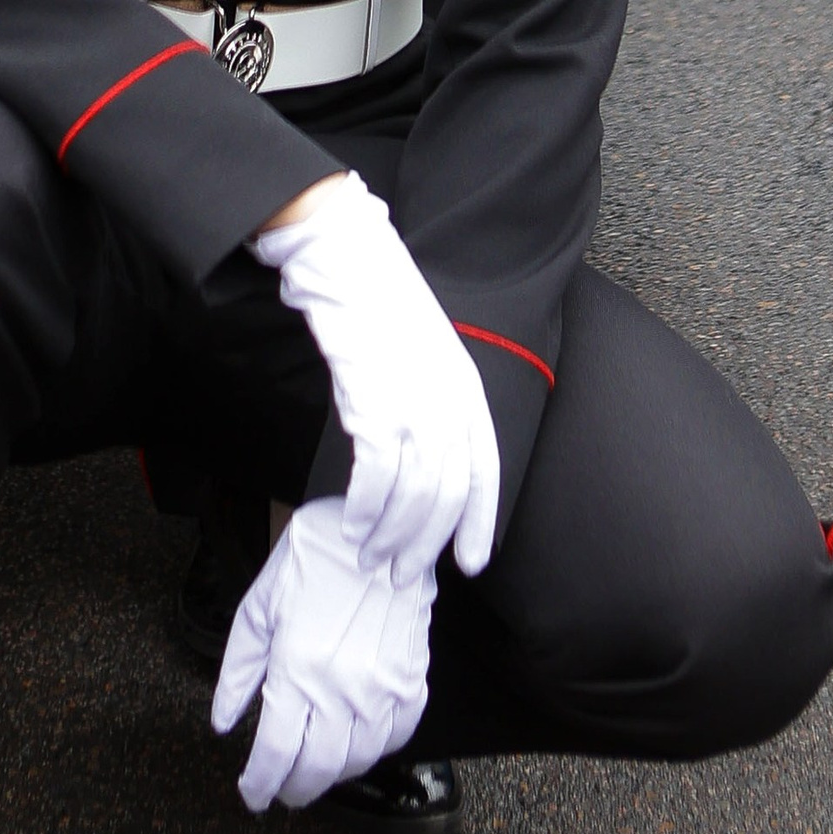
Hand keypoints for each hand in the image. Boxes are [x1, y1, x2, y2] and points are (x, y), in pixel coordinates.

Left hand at [210, 497, 435, 810]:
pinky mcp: (411, 680)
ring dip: (331, 775)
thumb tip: (223, 721)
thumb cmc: (312, 561)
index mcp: (298, 670)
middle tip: (280, 790)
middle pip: (317, 771)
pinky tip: (354, 743)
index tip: (251, 793)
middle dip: (293, 790)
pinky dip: (373, 751)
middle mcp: (343, 688)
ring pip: (357, 762)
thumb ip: (237, 672)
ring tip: (313, 768)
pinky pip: (395, 738)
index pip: (276, 754)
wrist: (375, 529)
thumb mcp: (258, 608)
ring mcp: (383, 689)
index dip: (260, 784)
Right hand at [250, 169, 497, 585]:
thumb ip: (435, 402)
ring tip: (371, 557)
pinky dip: (364, 508)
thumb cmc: (380, 305)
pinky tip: (353, 523)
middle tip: (403, 574)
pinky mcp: (371, 401)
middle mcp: (448, 400)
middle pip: (447, 494)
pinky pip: (374, 476)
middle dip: (425, 543)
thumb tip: (425, 460)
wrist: (348, 260)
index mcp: (467, 387)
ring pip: (412, 494)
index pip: (485, 470)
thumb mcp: (427, 352)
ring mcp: (412, 402)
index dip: (480, 522)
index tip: (470, 564)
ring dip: (391, 535)